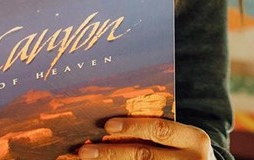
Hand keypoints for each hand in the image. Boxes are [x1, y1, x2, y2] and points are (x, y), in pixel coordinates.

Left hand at [77, 117, 213, 159]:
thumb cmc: (183, 147)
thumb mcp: (179, 136)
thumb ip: (154, 128)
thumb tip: (107, 124)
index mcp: (195, 139)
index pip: (160, 129)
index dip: (132, 127)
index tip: (107, 126)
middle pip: (145, 156)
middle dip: (111, 153)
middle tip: (84, 151)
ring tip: (87, 159)